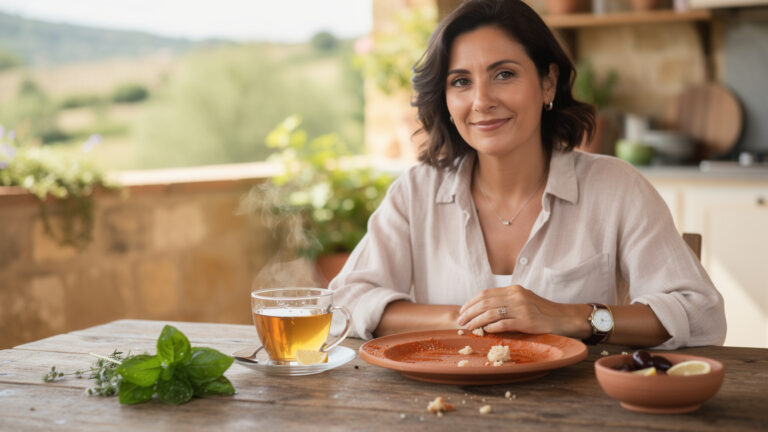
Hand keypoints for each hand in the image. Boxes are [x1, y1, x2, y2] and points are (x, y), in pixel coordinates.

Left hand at [457, 285, 586, 336]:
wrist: (563, 317)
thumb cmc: (542, 311)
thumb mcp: (523, 300)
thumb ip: (506, 301)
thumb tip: (484, 309)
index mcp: (513, 289)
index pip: (486, 294)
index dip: (471, 302)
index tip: (462, 311)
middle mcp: (516, 296)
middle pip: (485, 303)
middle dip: (469, 312)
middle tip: (460, 321)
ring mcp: (522, 308)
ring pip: (491, 313)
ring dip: (476, 321)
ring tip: (468, 328)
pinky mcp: (527, 321)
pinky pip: (504, 323)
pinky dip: (491, 327)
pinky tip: (484, 331)